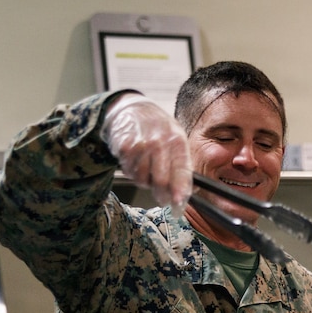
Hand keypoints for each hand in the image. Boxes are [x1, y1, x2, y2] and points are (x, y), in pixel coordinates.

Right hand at [101, 93, 192, 215]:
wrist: (131, 109)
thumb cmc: (157, 128)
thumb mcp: (175, 139)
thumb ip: (182, 164)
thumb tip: (187, 192)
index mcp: (177, 140)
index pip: (182, 171)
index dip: (180, 191)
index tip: (179, 203)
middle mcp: (159, 142)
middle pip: (161, 180)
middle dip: (162, 194)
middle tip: (163, 199)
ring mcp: (141, 145)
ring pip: (143, 179)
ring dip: (146, 181)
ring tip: (147, 168)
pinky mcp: (124, 148)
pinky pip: (130, 172)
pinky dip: (133, 172)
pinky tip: (136, 161)